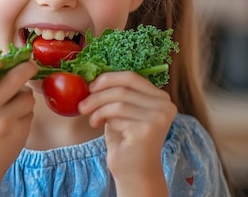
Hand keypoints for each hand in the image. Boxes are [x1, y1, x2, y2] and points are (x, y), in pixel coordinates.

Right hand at [0, 58, 35, 195]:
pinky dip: (24, 112)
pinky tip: (14, 119)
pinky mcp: (20, 134)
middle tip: (30, 64)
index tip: (1, 61)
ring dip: (24, 95)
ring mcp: (5, 124)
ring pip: (26, 96)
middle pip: (15, 78)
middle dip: (26, 67)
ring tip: (15, 101)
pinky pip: (30, 112)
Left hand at [78, 71, 176, 193]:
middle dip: (97, 95)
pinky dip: (104, 120)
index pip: (131, 77)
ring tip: (91, 119)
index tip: (90, 87)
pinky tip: (100, 128)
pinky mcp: (148, 129)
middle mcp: (165, 105)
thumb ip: (117, 94)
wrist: (133, 171)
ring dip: (97, 109)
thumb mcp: (122, 111)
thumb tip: (93, 78)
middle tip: (82, 105)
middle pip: (122, 88)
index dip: (107, 79)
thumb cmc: (125, 140)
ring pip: (117, 102)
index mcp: (160, 97)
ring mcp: (158, 117)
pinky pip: (117, 117)